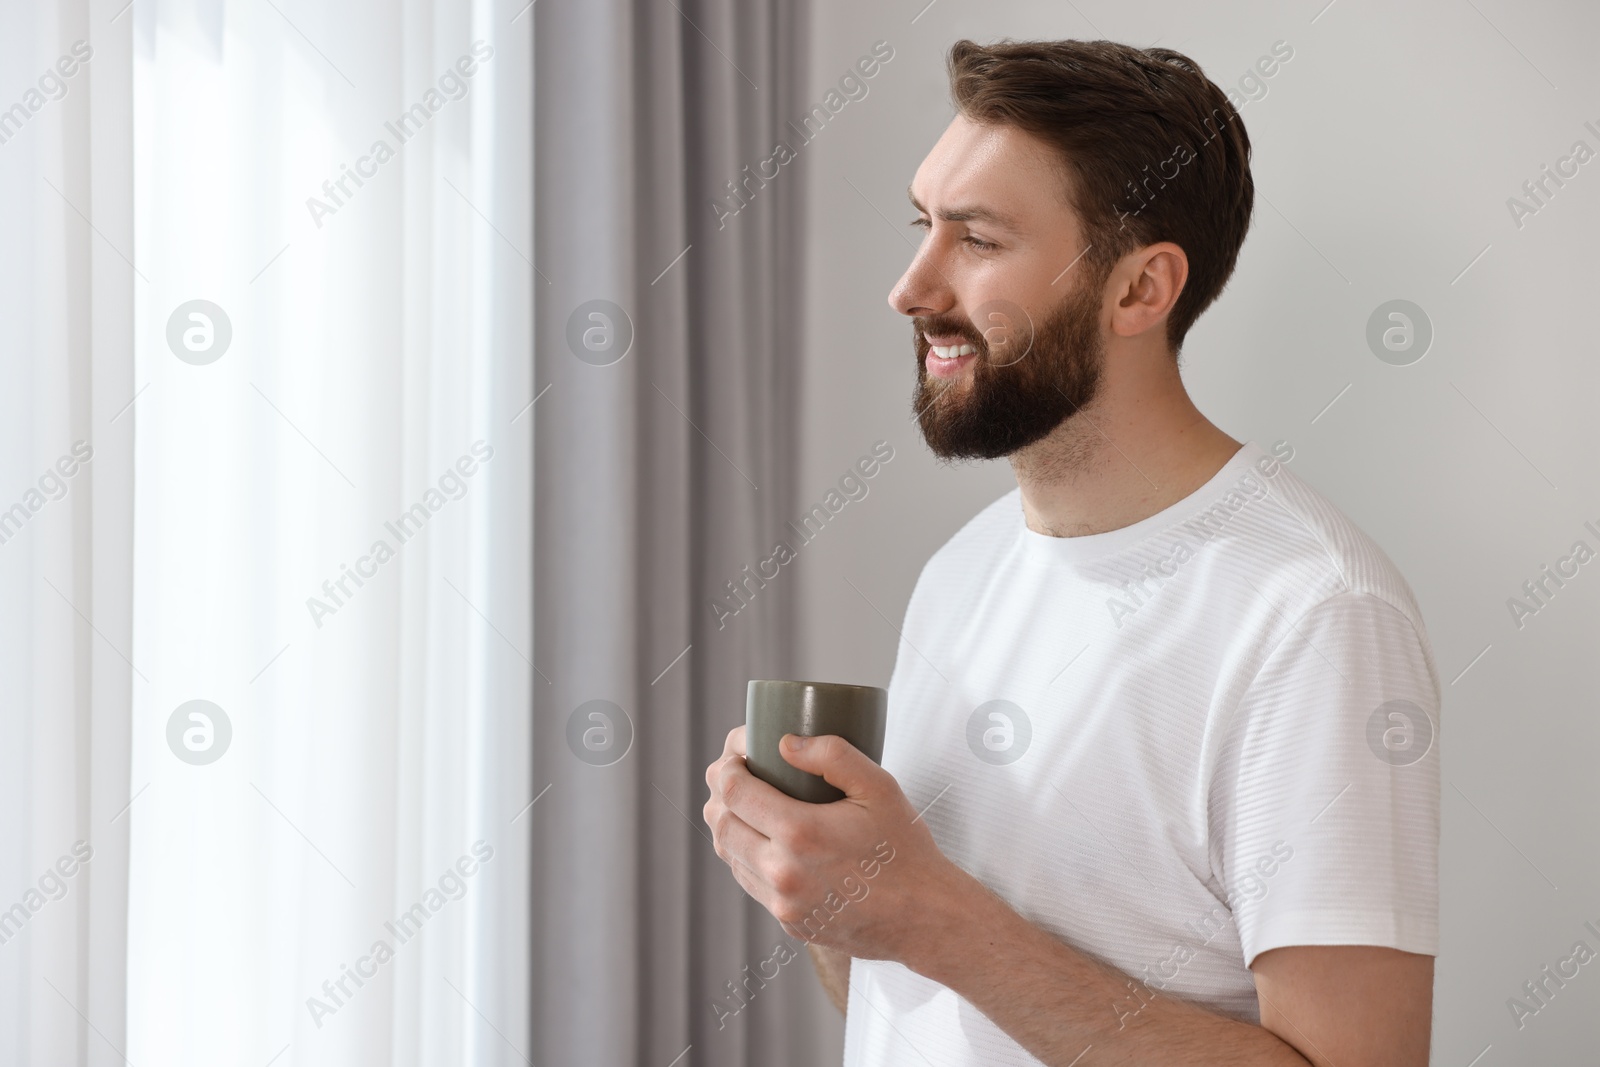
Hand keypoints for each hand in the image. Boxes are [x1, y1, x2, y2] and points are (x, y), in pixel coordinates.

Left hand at [702, 725, 968, 963]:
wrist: (924, 917)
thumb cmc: (905, 849)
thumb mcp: (880, 787)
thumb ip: (833, 756)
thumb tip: (784, 743)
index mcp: (800, 834)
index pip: (733, 792)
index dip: (726, 766)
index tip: (737, 754)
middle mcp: (782, 873)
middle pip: (720, 824)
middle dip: (719, 792)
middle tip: (734, 773)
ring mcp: (782, 904)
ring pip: (728, 855)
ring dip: (727, 823)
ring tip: (743, 802)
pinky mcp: (788, 923)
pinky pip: (749, 882)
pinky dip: (746, 854)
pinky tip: (762, 837)